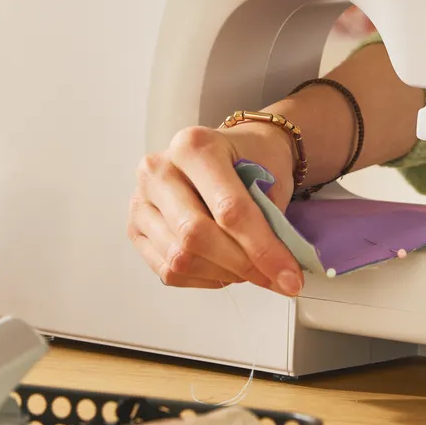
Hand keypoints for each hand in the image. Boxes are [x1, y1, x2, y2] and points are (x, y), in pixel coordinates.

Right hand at [127, 124, 303, 297]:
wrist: (231, 152)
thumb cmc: (252, 159)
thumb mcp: (270, 176)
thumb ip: (269, 220)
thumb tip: (278, 270)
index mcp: (195, 146)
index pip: (228, 208)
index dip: (262, 249)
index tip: (290, 275)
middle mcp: (159, 169)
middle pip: (195, 235)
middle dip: (241, 265)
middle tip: (274, 279)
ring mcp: (141, 199)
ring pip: (180, 258)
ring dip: (223, 275)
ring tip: (250, 271)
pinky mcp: (136, 227)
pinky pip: (167, 270)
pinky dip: (203, 278)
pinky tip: (225, 270)